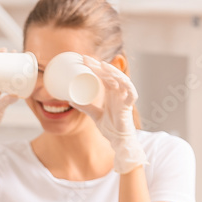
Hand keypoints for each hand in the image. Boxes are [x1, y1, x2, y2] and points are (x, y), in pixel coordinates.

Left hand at [80, 57, 147, 173]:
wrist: (119, 141)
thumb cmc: (110, 127)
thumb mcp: (94, 114)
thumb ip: (85, 107)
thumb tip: (70, 100)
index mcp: (112, 92)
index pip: (104, 75)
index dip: (95, 67)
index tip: (83, 60)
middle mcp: (119, 92)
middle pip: (110, 74)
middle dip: (99, 66)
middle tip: (86, 59)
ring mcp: (125, 97)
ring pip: (121, 80)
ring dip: (112, 71)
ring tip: (101, 65)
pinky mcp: (129, 105)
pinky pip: (131, 92)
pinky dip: (126, 85)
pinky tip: (119, 79)